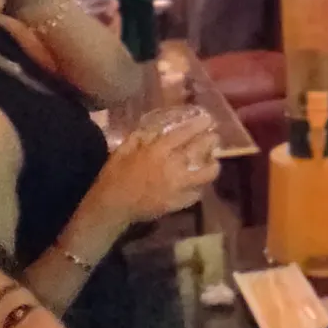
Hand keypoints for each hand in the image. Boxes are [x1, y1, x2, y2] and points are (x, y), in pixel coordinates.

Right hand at [93, 109, 219, 224]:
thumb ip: (140, 137)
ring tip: (213, 162)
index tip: (208, 120)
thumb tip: (155, 129)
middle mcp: (172, 166)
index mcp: (157, 151)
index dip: (199, 125)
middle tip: (214, 138)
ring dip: (212, 166)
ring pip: (205, 175)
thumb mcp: (123, 149)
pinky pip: (197, 194)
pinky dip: (200, 187)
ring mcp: (177, 186)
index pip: (184, 134)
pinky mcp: (178, 203)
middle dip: (211, 142)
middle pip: (199, 150)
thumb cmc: (115, 175)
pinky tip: (199, 184)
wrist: (112, 206)